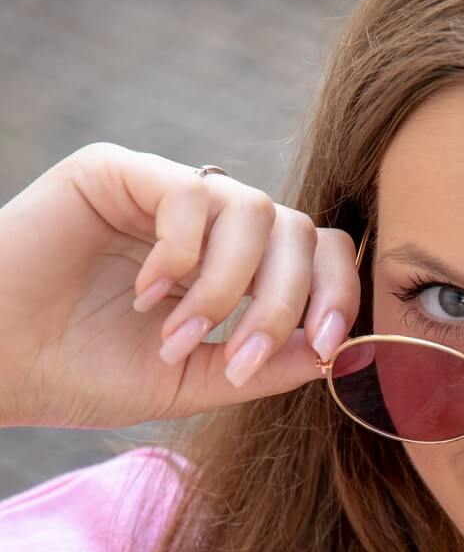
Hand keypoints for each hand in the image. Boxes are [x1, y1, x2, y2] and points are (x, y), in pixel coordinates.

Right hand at [0, 141, 361, 428]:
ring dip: (227, 286)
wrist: (0, 364)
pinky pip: (190, 192)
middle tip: (237, 356)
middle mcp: (208, 224)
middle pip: (298, 229)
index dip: (336, 294)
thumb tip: (341, 351)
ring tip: (175, 333)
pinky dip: (181, 253)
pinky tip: (145, 292)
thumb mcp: (195, 380)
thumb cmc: (85, 375)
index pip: (316, 254)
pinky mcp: (120, 171)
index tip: (327, 346)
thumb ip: (265, 363)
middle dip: (284, 301)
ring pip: (254, 209)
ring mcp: (166, 193)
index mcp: (233, 268)